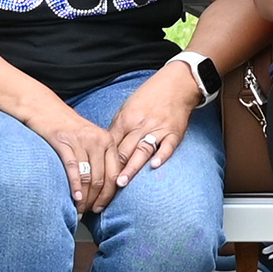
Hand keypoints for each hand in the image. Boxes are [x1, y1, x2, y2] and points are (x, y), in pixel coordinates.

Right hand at [26, 100, 118, 214]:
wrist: (46, 110)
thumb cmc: (68, 129)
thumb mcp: (90, 140)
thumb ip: (99, 159)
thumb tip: (102, 189)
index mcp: (108, 141)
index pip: (115, 174)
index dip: (109, 195)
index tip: (102, 208)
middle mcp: (99, 140)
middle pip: (103, 178)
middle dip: (97, 200)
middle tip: (89, 213)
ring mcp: (82, 141)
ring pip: (89, 177)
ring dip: (85, 199)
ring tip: (79, 211)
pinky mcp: (65, 142)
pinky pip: (74, 169)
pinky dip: (75, 187)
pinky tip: (74, 198)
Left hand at [102, 62, 203, 187]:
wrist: (177, 84)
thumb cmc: (150, 96)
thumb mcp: (128, 107)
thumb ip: (118, 128)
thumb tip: (106, 148)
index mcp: (127, 119)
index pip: (112, 144)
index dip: (103, 161)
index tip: (96, 176)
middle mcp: (141, 125)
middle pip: (124, 150)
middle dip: (113, 169)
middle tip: (103, 187)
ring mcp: (158, 129)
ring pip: (142, 150)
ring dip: (132, 167)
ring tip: (122, 183)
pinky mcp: (174, 132)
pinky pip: (167, 146)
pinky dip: (162, 155)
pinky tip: (154, 166)